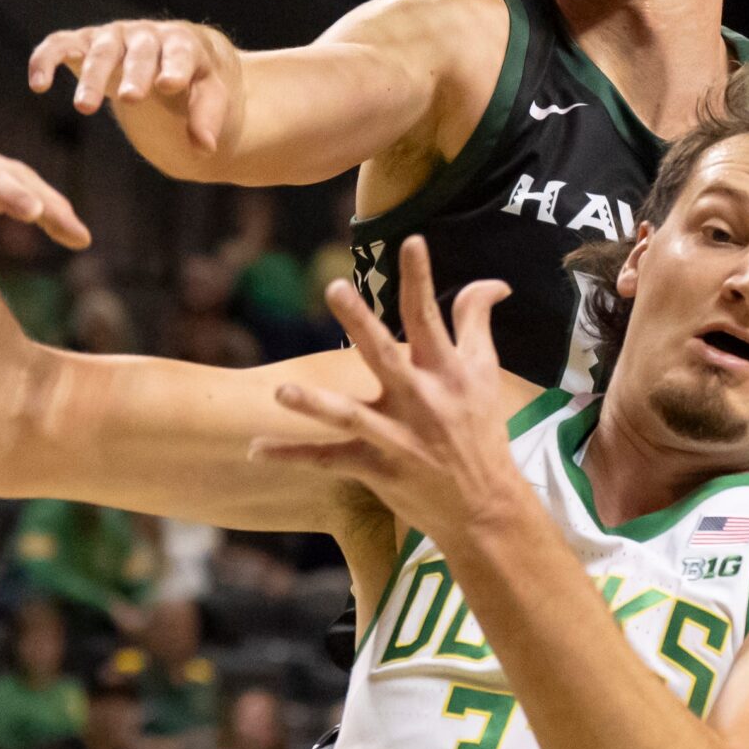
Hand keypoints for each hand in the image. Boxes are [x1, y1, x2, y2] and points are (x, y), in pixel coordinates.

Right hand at [27, 19, 237, 149]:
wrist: (172, 71)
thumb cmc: (197, 85)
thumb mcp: (212, 99)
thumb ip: (207, 118)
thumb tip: (205, 146)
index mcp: (184, 43)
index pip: (182, 51)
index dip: (176, 67)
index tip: (170, 86)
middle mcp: (147, 34)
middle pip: (140, 50)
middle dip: (135, 73)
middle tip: (132, 98)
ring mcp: (114, 37)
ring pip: (101, 50)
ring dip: (92, 76)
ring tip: (86, 109)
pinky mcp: (84, 44)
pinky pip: (60, 44)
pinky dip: (46, 58)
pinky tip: (38, 85)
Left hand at [253, 235, 526, 548]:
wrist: (485, 507)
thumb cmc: (482, 431)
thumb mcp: (486, 374)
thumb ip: (477, 323)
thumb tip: (493, 282)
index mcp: (447, 372)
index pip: (431, 316)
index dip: (420, 278)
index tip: (410, 241)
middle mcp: (422, 400)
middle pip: (386, 355)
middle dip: (361, 323)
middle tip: (335, 287)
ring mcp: (397, 437)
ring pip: (350, 417)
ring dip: (315, 404)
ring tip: (282, 390)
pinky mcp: (378, 469)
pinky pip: (327, 461)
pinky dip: (292, 455)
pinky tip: (255, 449)